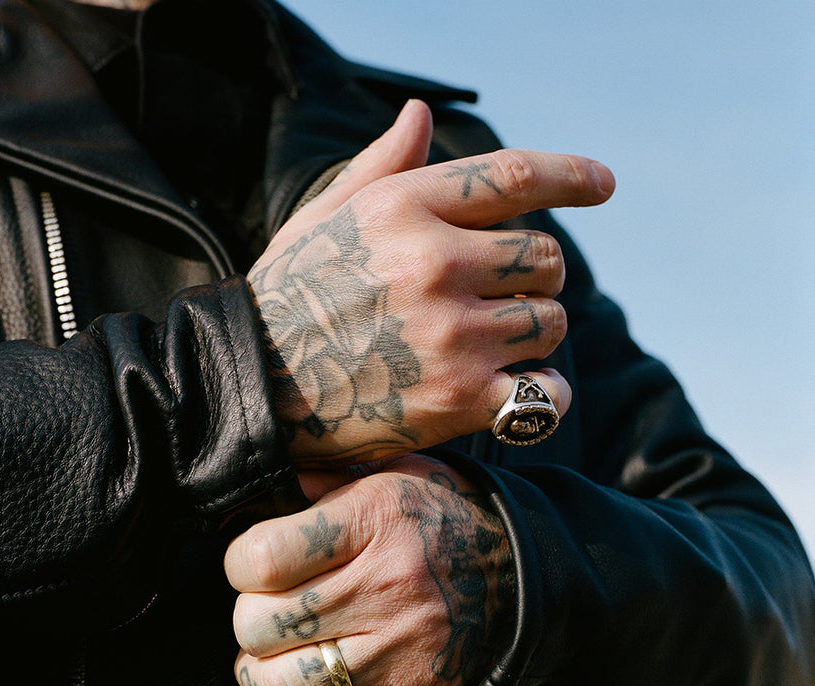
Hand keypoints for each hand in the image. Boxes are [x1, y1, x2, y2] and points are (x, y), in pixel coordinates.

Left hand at [223, 454, 515, 685]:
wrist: (518, 572)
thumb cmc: (437, 518)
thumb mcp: (385, 473)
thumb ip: (317, 483)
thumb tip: (252, 494)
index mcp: (374, 522)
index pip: (262, 560)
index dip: (239, 565)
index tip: (252, 565)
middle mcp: (386, 589)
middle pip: (262, 626)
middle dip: (247, 621)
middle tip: (263, 611)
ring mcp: (397, 651)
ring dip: (257, 676)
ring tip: (264, 658)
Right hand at [248, 99, 612, 465]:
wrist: (252, 393)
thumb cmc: (287, 300)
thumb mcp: (322, 219)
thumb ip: (381, 167)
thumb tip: (423, 114)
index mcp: (403, 208)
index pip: (514, 177)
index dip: (572, 176)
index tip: (604, 185)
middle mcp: (433, 262)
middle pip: (544, 257)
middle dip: (533, 279)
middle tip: (498, 301)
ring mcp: (451, 333)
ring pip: (551, 321)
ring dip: (533, 335)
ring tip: (491, 348)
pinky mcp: (459, 399)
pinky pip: (547, 389)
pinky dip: (543, 394)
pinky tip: (517, 393)